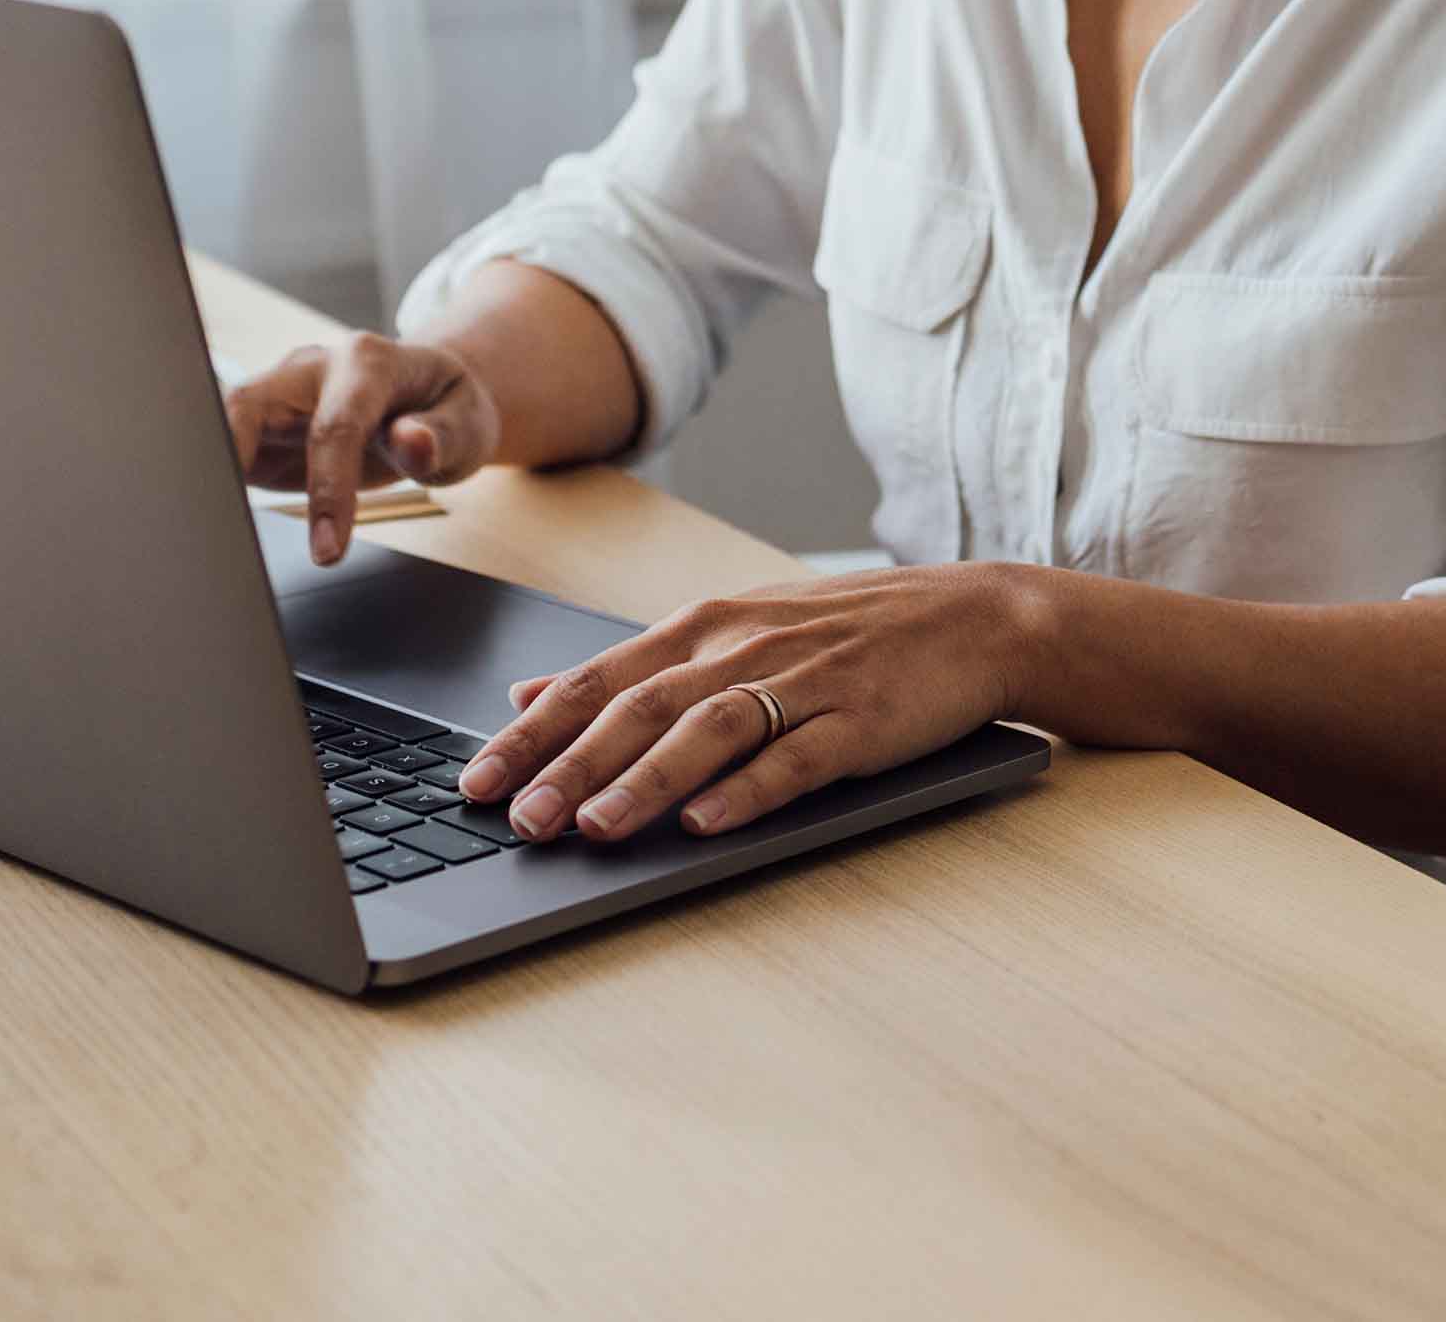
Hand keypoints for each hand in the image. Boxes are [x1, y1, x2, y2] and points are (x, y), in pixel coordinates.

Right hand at [223, 333, 501, 564]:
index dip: (328, 489)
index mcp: (368, 362)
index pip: (336, 426)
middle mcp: (312, 368)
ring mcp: (280, 392)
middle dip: (228, 458)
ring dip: (210, 469)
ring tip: (207, 528)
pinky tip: (210, 522)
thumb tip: (413, 441)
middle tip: (224, 527)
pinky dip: (214, 480)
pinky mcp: (262, 425)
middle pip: (250, 403)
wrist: (431, 397)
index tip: (328, 551)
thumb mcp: (468, 423)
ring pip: (224, 419)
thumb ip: (442, 435)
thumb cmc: (448, 409)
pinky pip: (225, 446)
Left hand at [455, 564, 1035, 845]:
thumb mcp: (731, 629)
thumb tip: (532, 693)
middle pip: (639, 706)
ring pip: (708, 730)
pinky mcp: (860, 719)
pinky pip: (796, 758)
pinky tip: (709, 821)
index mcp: (702, 627)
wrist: (970, 617)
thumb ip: (632, 667)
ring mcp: (804, 681)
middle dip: (571, 764)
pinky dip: (749, 790)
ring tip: (594, 828)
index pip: (596, 680)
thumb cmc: (843, 631)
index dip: (531, 731)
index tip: (475, 780)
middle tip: (518, 819)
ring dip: (645, 781)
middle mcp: (742, 648)